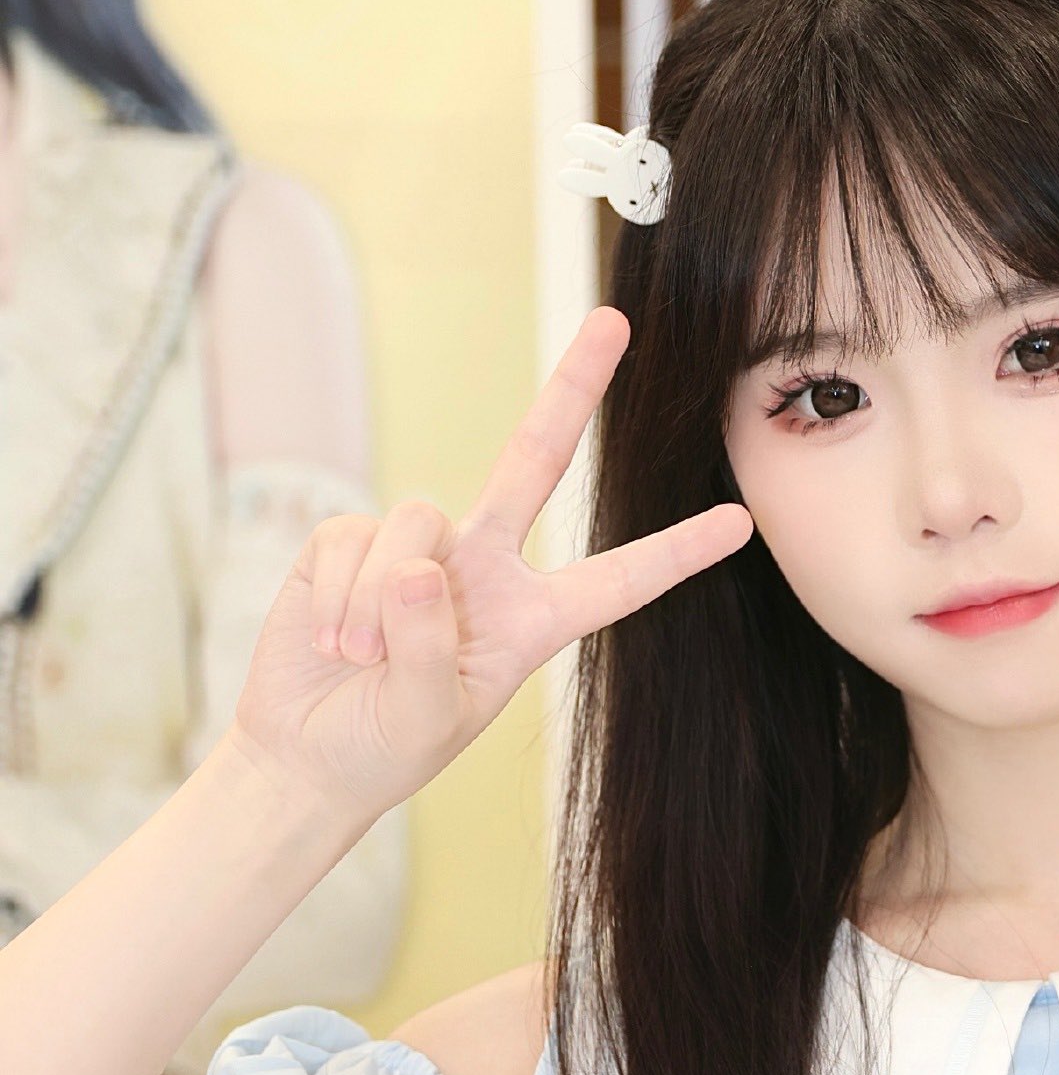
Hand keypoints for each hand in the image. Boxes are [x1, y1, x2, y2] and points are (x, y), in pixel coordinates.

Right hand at [225, 307, 751, 825]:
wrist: (303, 755)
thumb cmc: (379, 747)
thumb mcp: (425, 719)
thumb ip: (429, 649)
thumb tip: (420, 569)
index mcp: (531, 622)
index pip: (616, 582)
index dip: (675, 553)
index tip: (739, 523)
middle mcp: (485, 569)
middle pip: (536, 460)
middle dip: (572, 388)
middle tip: (614, 319)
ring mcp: (419, 548)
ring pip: (417, 519)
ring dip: (381, 601)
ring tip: (359, 658)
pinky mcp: (351, 540)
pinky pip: (353, 538)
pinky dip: (338, 596)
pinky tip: (328, 639)